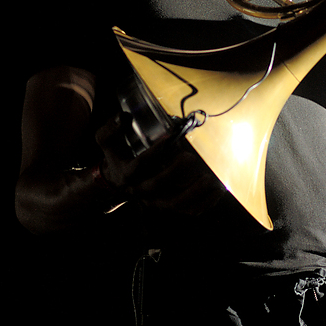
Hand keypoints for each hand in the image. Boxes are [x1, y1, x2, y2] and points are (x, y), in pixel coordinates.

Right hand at [95, 112, 225, 215]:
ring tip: (209, 179)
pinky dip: (204, 203)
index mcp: (127, 173)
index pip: (139, 165)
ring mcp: (156, 201)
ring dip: (194, 193)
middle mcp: (141, 190)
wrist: (116, 181)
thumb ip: (112, 128)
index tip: (169, 138)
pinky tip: (217, 190)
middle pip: (157, 186)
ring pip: (175, 203)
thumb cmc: (117, 155)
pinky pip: (188, 210)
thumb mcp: (107, 140)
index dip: (153, 152)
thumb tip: (124, 115)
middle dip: (175, 172)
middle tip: (190, 157)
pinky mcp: (169, 206)